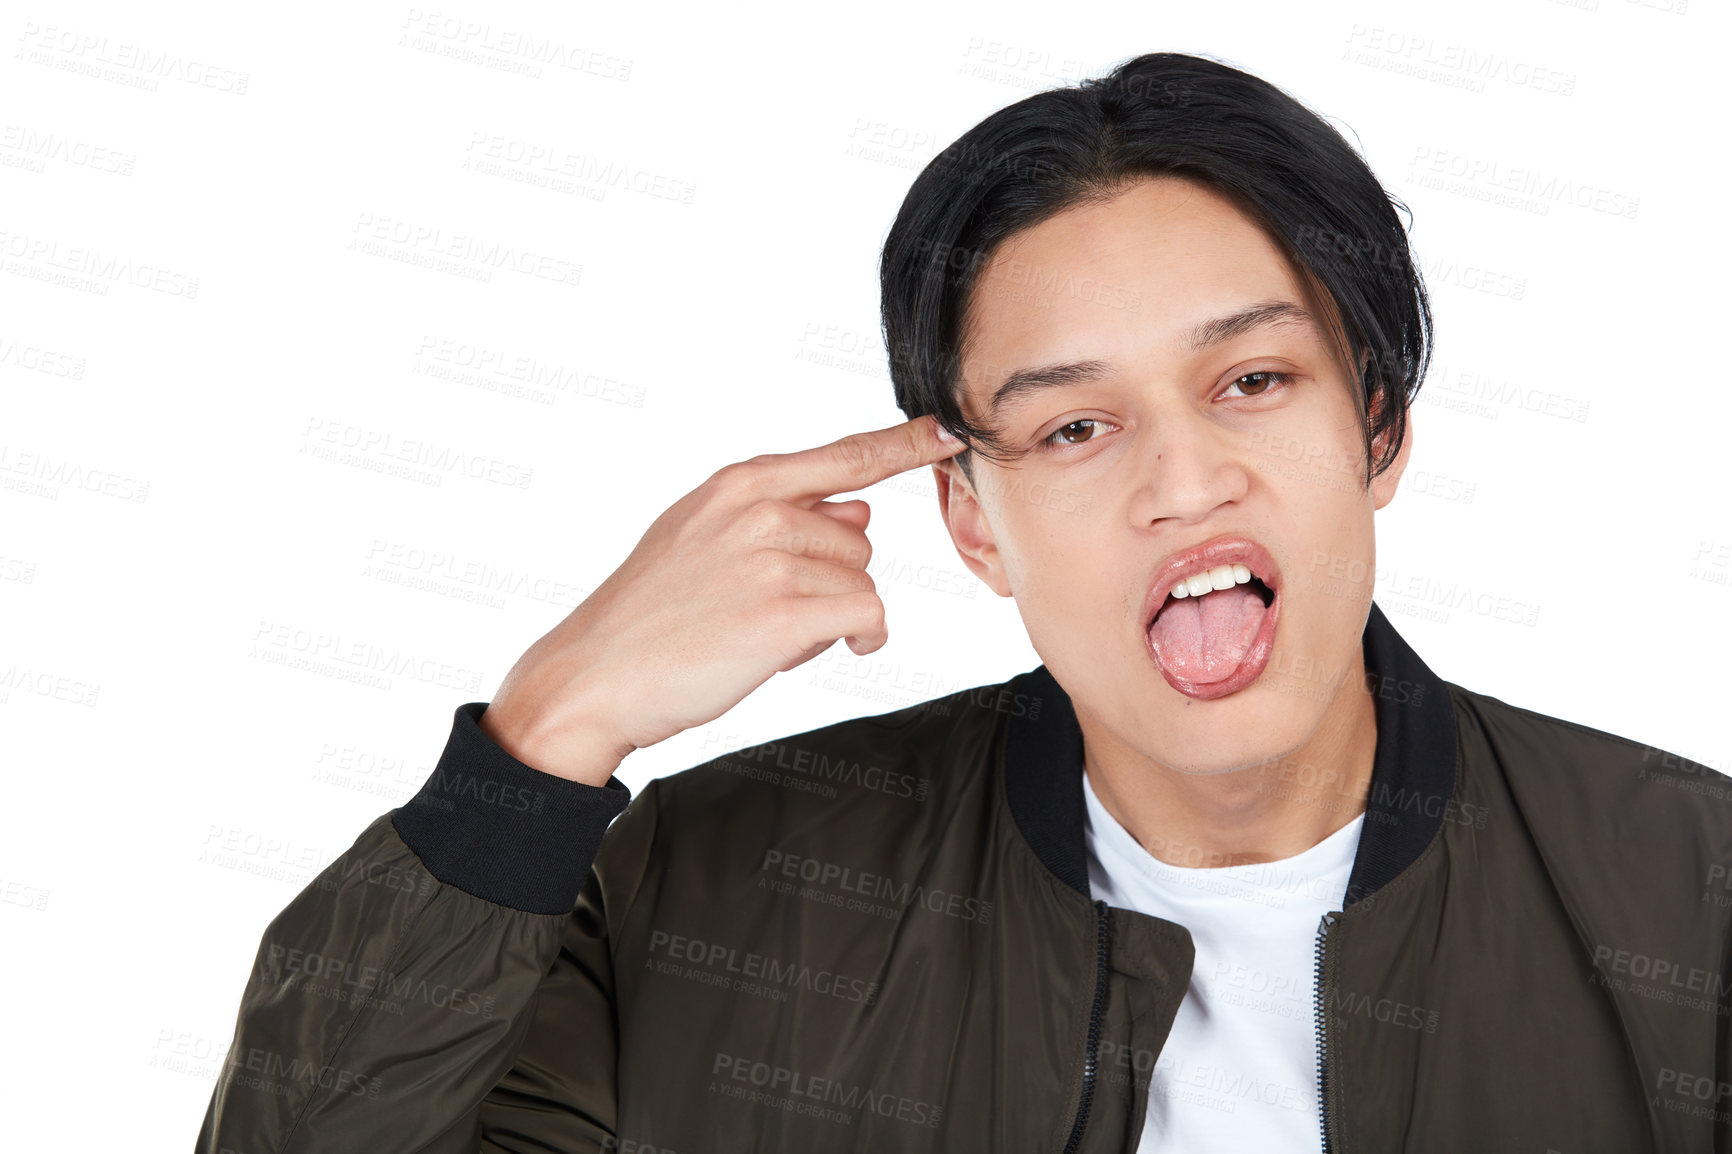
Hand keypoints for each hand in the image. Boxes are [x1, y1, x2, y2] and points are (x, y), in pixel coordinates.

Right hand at [478, 415, 967, 784]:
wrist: (596, 673)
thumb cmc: (649, 613)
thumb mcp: (700, 536)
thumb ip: (777, 513)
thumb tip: (860, 506)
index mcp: (740, 483)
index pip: (843, 455)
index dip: (902, 444)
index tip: (947, 429)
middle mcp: (760, 510)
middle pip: (858, 538)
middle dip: (829, 579)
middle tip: (763, 610)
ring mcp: (772, 559)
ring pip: (861, 581)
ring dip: (831, 616)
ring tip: (762, 634)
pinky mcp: (784, 613)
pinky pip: (867, 615)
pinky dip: (859, 637)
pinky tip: (815, 651)